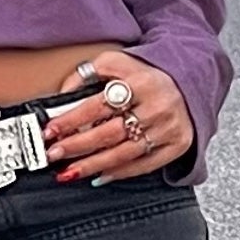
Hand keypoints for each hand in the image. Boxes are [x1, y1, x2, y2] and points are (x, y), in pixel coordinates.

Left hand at [42, 49, 192, 184]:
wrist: (188, 83)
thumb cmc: (145, 75)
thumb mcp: (117, 62)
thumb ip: (86, 74)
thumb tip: (60, 97)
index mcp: (140, 82)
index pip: (98, 105)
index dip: (72, 120)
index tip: (50, 131)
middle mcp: (156, 107)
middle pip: (109, 133)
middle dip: (76, 146)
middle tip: (53, 155)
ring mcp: (168, 129)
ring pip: (124, 154)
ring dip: (92, 165)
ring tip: (69, 171)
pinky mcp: (177, 145)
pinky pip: (144, 165)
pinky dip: (119, 173)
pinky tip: (98, 177)